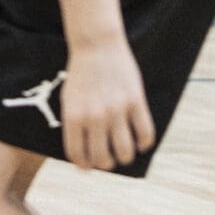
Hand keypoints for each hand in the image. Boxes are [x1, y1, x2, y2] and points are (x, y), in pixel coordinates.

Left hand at [60, 37, 155, 170]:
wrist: (96, 47)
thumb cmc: (80, 75)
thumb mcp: (69, 99)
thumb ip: (75, 123)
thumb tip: (84, 150)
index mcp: (74, 116)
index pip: (77, 153)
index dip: (83, 165)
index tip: (88, 168)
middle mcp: (94, 117)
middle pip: (103, 157)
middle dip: (105, 164)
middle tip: (108, 162)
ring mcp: (116, 110)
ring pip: (125, 151)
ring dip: (125, 158)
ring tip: (124, 154)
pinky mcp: (135, 102)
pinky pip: (145, 133)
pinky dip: (144, 144)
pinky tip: (141, 143)